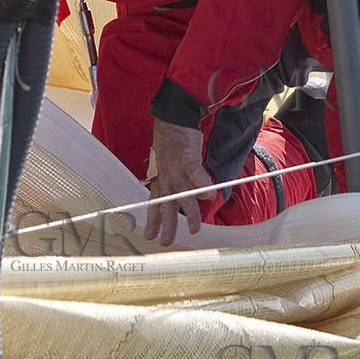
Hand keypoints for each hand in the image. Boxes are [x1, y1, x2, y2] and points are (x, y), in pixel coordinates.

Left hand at [144, 117, 216, 246]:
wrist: (174, 117)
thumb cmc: (174, 141)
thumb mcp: (168, 164)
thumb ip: (175, 181)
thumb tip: (189, 198)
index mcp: (162, 178)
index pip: (155, 203)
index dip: (153, 220)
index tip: (150, 236)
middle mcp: (167, 176)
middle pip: (167, 204)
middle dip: (167, 225)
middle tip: (166, 242)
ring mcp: (177, 168)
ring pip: (183, 194)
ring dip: (190, 212)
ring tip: (195, 228)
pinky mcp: (188, 157)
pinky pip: (196, 174)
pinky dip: (203, 185)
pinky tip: (209, 195)